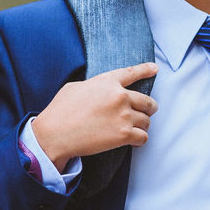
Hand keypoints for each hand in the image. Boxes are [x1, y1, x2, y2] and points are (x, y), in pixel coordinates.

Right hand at [30, 63, 158, 170]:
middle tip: (144, 114)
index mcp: (107, 82)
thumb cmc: (60, 111)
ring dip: (141, 125)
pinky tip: (133, 141)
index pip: (132, 73)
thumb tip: (102, 90)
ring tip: (132, 129)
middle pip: (148, 101)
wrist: (54, 134)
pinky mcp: (124, 134)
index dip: (146, 70)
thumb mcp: (75, 88)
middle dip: (148, 108)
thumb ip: (94, 86)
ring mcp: (123, 115)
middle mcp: (119, 96)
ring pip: (147, 121)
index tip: (154, 68)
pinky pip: (143, 137)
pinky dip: (140, 139)